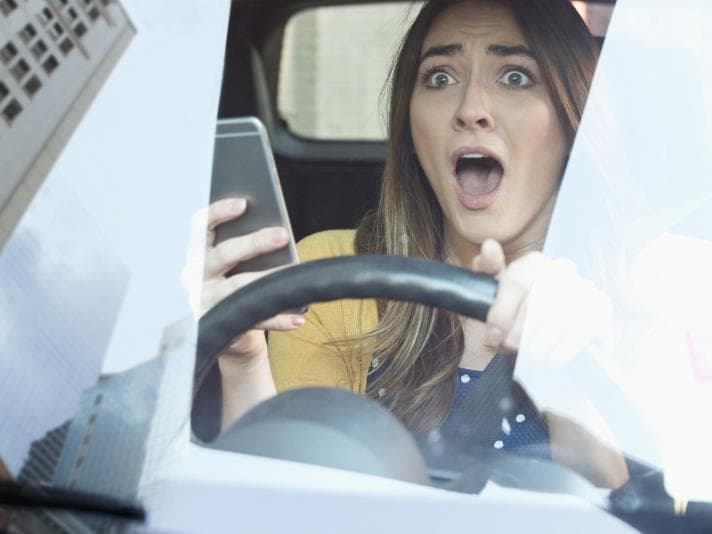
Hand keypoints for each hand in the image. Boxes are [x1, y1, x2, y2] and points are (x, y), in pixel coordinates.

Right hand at [181, 197, 303, 361]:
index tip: (243, 203)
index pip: (200, 228)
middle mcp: (195, 277)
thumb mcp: (236, 265)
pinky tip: (298, 317)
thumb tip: (277, 233)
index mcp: (197, 254)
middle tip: (282, 234)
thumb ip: (247, 249)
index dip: (218, 213)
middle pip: (223, 255)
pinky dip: (278, 319)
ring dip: (270, 279)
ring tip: (294, 272)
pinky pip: (253, 319)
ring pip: (239, 287)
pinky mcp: (220, 327)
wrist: (226, 332)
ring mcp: (206, 303)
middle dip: (253, 243)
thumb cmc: (236, 284)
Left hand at [472, 239, 612, 362]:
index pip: (516, 281)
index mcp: (534, 263)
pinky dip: (561, 352)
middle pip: (536, 304)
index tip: (493, 335)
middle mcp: (562, 270)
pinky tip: (549, 360)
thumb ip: (486, 270)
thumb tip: (489, 246)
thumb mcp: (490, 293)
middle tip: (508, 348)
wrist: (540, 341)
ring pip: (557, 321)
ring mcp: (584, 289)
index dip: (501, 313)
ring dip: (537, 345)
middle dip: (517, 333)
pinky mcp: (600, 310)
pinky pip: (581, 333)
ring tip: (526, 356)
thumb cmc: (512, 315)